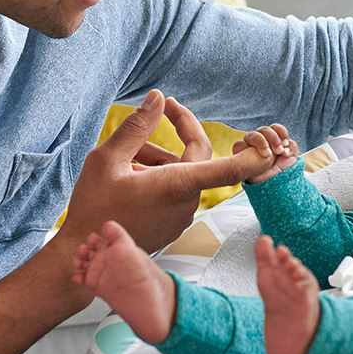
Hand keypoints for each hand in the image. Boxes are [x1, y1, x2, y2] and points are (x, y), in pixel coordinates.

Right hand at [60, 90, 273, 252]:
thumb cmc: (93, 206)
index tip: (265, 139)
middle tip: (160, 107)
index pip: (231, 168)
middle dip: (180, 130)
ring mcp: (180, 216)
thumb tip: (158, 99)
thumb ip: (136, 127)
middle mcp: (186, 202)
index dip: (254, 153)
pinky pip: (174, 190)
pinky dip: (158, 175)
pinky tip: (129, 173)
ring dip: (160, 156)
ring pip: (181, 172)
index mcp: (177, 185)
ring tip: (126, 154)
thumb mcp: (106, 159)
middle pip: (197, 156)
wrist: (86, 254)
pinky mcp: (171, 225)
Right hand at [231, 124, 297, 183]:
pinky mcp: (241, 152)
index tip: (285, 143)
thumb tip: (284, 147)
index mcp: (273, 138)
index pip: (275, 128)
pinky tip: (253, 156)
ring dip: (261, 142)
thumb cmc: (278, 170)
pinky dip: (246, 148)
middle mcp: (261, 139)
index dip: (281, 132)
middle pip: (264, 129)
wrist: (268, 184)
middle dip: (273, 138)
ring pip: (252, 135)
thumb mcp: (291, 159)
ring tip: (267, 155)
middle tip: (278, 151)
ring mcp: (250, 145)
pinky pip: (239, 144)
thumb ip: (292, 148)